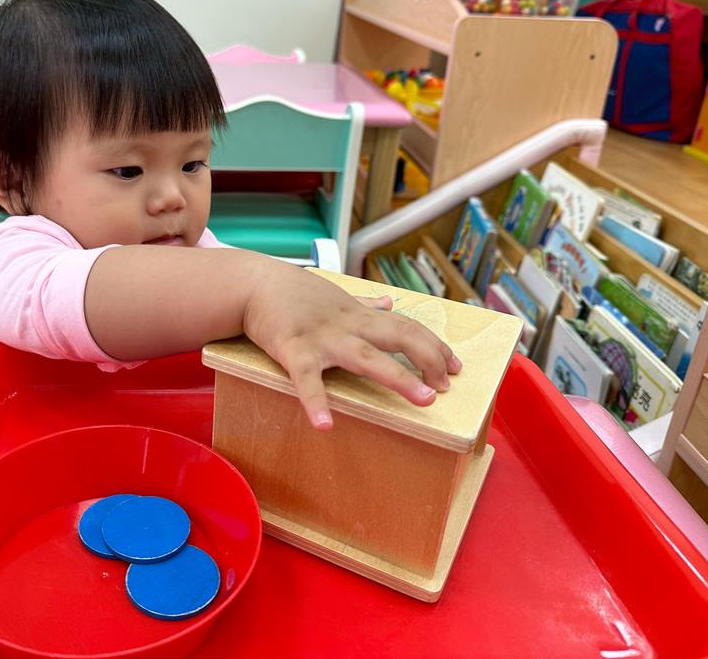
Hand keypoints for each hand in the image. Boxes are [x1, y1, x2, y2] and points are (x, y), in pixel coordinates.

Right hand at [243, 265, 461, 430]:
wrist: (252, 283)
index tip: (455, 365)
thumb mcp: (335, 293)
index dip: (433, 345)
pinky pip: (306, 379)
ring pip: (367, 357)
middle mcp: (347, 324)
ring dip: (399, 377)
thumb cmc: (292, 292)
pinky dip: (316, 401)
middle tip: (449, 384)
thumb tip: (390, 302)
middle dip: (429, 359)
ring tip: (424, 399)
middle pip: (398, 337)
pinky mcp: (293, 349)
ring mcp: (322, 337)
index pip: (406, 326)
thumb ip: (364, 302)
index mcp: (357, 315)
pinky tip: (325, 425)